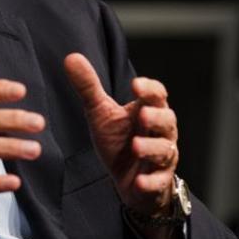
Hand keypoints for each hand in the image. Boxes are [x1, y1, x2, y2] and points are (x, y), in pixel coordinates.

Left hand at [64, 53, 178, 223]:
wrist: (126, 180)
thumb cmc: (119, 141)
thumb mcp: (100, 113)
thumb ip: (89, 87)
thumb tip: (71, 57)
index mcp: (148, 111)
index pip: (157, 95)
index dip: (149, 89)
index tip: (135, 84)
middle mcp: (159, 132)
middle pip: (167, 120)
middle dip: (156, 117)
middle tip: (142, 115)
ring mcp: (161, 157)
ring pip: (164, 150)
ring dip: (151, 148)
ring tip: (136, 146)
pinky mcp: (158, 181)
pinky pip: (159, 181)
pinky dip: (151, 182)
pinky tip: (139, 181)